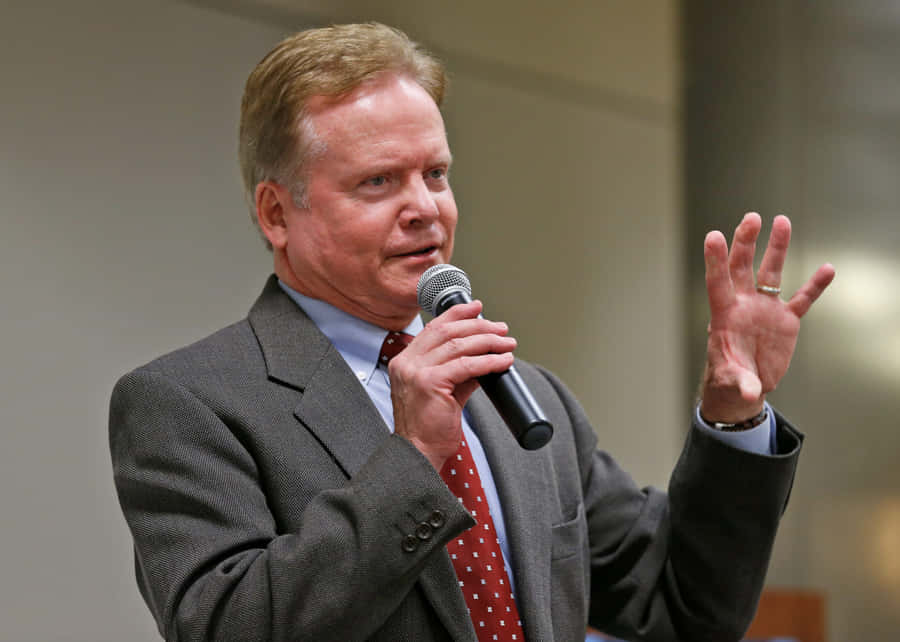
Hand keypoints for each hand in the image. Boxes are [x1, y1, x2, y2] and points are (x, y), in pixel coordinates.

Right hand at [389, 300, 515, 469]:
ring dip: (488, 341)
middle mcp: (406, 362)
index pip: (434, 328)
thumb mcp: (443, 391)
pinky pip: (466, 365)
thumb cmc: (428, 427)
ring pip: (459, 345)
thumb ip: (459, 371)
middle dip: (479, 326)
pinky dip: (488, 361)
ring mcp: (416, 372)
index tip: (477, 308)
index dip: (457, 314)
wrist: (418, 453)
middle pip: (448, 332)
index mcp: (405, 361)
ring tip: (507, 344)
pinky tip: (502, 361)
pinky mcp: (430, 383)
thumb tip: (485, 357)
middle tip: (501, 330)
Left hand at [699, 212, 834, 422]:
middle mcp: (744, 304)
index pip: (717, 282)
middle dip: (745, 242)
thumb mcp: (732, 382)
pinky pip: (802, 299)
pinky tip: (827, 269)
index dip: (715, 260)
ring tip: (782, 220)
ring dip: (777, 248)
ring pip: (771, 273)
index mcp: (724, 315)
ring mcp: (765, 309)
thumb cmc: (729, 378)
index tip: (714, 235)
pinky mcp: (785, 320)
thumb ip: (741, 383)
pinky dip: (814, 286)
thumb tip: (750, 394)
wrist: (745, 384)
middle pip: (742, 267)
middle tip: (752, 217)